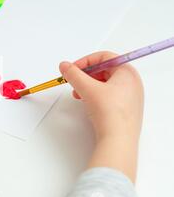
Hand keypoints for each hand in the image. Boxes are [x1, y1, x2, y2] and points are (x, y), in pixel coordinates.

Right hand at [59, 51, 143, 181]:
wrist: (118, 139)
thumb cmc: (110, 112)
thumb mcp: (87, 88)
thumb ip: (73, 74)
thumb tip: (65, 66)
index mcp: (128, 72)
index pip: (104, 57)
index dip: (85, 61)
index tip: (72, 69)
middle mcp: (132, 82)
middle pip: (104, 70)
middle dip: (85, 76)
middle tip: (74, 82)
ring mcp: (131, 96)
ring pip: (105, 83)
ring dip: (88, 86)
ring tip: (79, 95)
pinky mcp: (126, 109)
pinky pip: (109, 95)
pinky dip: (96, 96)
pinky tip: (88, 104)